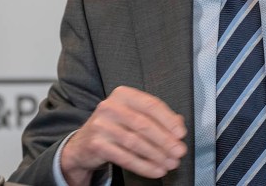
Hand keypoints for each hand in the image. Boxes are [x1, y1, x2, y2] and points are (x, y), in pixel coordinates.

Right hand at [60, 86, 187, 185]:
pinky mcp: (97, 144)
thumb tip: (179, 125)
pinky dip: (144, 166)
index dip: (168, 120)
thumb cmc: (116, 125)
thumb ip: (157, 117)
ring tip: (171, 163)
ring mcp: (101, 125)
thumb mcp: (134, 115)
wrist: (83, 143)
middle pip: (144, 124)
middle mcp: (110, 106)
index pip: (151, 105)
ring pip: (135, 142)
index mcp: (123, 94)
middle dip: (165, 140)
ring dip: (157, 155)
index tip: (181, 134)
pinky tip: (156, 170)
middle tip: (180, 152)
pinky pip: (125, 158)